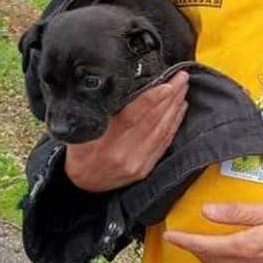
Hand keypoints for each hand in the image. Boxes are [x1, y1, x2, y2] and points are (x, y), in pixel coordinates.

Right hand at [64, 71, 188, 191]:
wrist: (80, 183)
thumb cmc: (80, 152)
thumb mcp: (79, 131)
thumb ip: (97, 113)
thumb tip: (115, 89)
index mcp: (105, 141)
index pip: (133, 115)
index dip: (152, 98)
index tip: (166, 85)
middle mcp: (123, 153)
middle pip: (153, 119)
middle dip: (170, 96)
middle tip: (181, 78)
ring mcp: (137, 162)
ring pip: (163, 130)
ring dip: (175, 107)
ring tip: (183, 89)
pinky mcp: (145, 168)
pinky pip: (164, 143)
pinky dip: (174, 124)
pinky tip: (180, 110)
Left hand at [163, 202, 262, 262]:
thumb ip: (237, 212)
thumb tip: (207, 211)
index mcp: (247, 246)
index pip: (206, 245)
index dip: (185, 241)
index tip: (169, 236)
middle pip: (211, 259)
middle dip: (195, 248)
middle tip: (183, 237)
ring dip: (209, 258)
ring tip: (203, 245)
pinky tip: (228, 259)